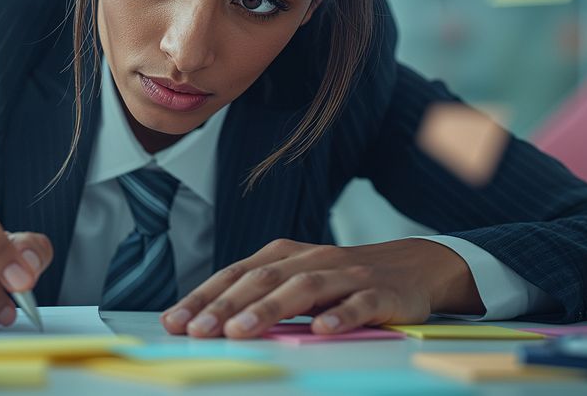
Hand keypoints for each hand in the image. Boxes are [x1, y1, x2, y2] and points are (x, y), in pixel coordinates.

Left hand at [160, 238, 481, 338]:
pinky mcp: (380, 292)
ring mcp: (346, 274)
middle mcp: (311, 260)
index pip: (236, 274)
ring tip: (241, 331)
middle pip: (262, 279)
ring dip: (269, 309)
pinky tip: (320, 331)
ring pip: (303, 288)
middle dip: (226, 306)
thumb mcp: (298, 282)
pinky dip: (339, 316)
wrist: (411, 266)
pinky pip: (359, 303)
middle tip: (198, 331)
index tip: (174, 321)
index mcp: (284, 256)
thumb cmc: (342, 279)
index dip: (203, 296)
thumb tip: (208, 322)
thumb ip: (261, 297)